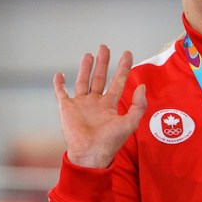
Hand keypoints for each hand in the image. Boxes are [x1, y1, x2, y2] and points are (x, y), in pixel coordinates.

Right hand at [53, 46, 146, 168]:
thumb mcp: (130, 123)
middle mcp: (95, 103)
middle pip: (99, 78)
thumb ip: (139, 105)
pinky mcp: (66, 108)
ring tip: (88, 54)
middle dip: (103, 63)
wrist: (90, 153)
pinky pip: (61, 93)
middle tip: (104, 47)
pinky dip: (58, 84)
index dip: (123, 68)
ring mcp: (81, 105)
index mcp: (110, 105)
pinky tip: (59, 74)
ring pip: (83, 81)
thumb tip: (142, 86)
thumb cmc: (110, 142)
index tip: (127, 54)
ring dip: (85, 68)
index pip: (118, 82)